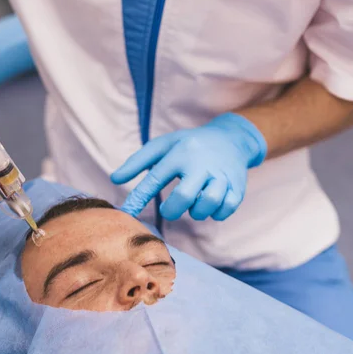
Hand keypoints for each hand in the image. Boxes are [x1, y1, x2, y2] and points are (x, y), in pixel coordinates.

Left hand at [111, 113, 266, 221]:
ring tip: (194, 204)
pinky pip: (226, 209)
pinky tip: (211, 206)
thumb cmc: (188, 145)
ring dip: (197, 212)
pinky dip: (216, 213)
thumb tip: (114, 179)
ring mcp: (222, 175)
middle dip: (172, 210)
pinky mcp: (238, 186)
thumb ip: (137, 162)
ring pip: (208, 204)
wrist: (230, 138)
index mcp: (179, 153)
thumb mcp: (162, 146)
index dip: (138, 199)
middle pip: (184, 197)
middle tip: (170, 210)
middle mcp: (201, 163)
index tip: (126, 215)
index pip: (154, 179)